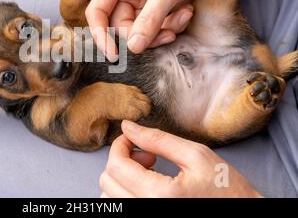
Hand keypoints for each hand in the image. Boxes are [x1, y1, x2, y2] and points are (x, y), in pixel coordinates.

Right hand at [86, 0, 206, 60]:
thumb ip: (150, 19)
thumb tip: (133, 48)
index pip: (97, 11)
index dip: (100, 34)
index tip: (114, 55)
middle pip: (120, 27)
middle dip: (144, 35)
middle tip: (168, 34)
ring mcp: (140, 3)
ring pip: (139, 33)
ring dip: (163, 31)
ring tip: (185, 15)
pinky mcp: (155, 12)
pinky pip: (155, 30)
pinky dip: (171, 27)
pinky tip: (187, 13)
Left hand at [99, 120, 261, 197]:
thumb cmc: (228, 191)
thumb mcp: (196, 156)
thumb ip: (158, 139)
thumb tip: (128, 126)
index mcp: (159, 195)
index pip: (115, 166)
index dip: (120, 144)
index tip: (134, 138)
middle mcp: (146, 212)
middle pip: (107, 181)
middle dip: (123, 160)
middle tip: (149, 156)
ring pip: (109, 197)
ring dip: (123, 178)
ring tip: (151, 173)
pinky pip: (120, 208)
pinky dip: (126, 193)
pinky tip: (148, 186)